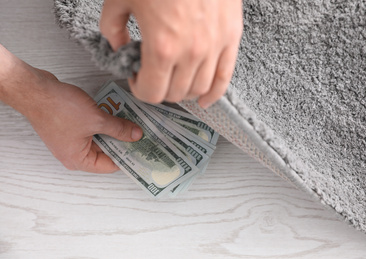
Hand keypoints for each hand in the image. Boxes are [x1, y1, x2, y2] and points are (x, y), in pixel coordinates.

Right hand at [0, 46, 142, 172]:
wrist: (35, 89)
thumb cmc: (59, 108)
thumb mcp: (96, 120)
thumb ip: (119, 129)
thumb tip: (136, 135)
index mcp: (79, 160)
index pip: (110, 165)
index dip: (128, 158)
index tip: (144, 152)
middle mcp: (74, 153)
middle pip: (106, 152)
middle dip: (124, 143)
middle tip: (143, 136)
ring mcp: (72, 140)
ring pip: (100, 138)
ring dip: (115, 131)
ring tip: (134, 124)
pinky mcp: (71, 127)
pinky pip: (93, 129)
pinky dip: (104, 123)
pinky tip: (118, 115)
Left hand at [100, 0, 242, 108]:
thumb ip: (113, 30)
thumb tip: (120, 50)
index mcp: (162, 47)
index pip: (151, 92)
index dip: (139, 89)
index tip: (136, 78)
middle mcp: (192, 53)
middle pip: (175, 94)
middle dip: (160, 89)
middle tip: (153, 75)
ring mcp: (215, 47)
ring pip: (199, 90)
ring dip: (183, 91)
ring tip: (175, 79)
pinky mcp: (231, 37)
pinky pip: (225, 77)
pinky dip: (215, 93)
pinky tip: (205, 99)